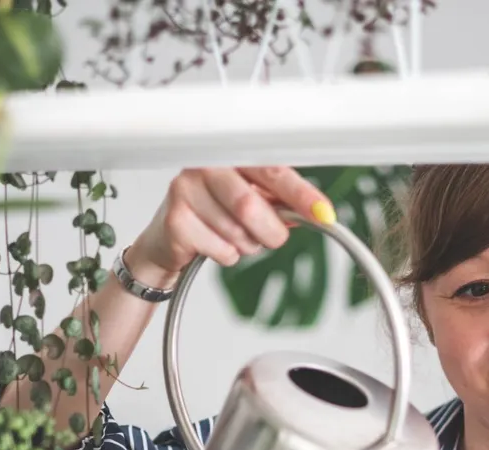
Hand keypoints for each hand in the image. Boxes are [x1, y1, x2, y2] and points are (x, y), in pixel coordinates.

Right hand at [128, 167, 336, 282]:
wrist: (165, 241)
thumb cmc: (209, 215)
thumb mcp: (247, 202)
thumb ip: (278, 203)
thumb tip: (314, 212)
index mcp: (229, 155)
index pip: (272, 171)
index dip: (300, 194)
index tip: (323, 213)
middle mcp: (205, 166)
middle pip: (251, 206)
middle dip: (270, 231)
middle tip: (273, 238)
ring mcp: (185, 191)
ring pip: (237, 231)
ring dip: (247, 245)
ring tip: (233, 238)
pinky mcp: (176, 221)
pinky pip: (220, 249)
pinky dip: (228, 256)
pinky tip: (213, 246)